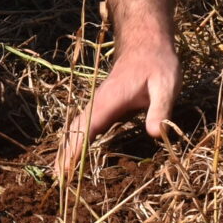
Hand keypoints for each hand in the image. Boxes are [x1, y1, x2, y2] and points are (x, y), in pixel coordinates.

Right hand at [53, 38, 177, 180]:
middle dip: (65, 154)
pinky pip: (85, 124)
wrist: (146, 40)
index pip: (87, 129)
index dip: (75, 151)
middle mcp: (99, 103)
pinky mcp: (104, 105)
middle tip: (57, 181)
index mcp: (109, 101)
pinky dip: (76, 139)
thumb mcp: (166, 84)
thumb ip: (160, 108)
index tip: (65, 172)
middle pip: (75, 130)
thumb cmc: (157, 62)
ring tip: (60, 173)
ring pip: (77, 127)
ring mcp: (100, 103)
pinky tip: (77, 152)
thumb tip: (154, 134)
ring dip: (68, 148)